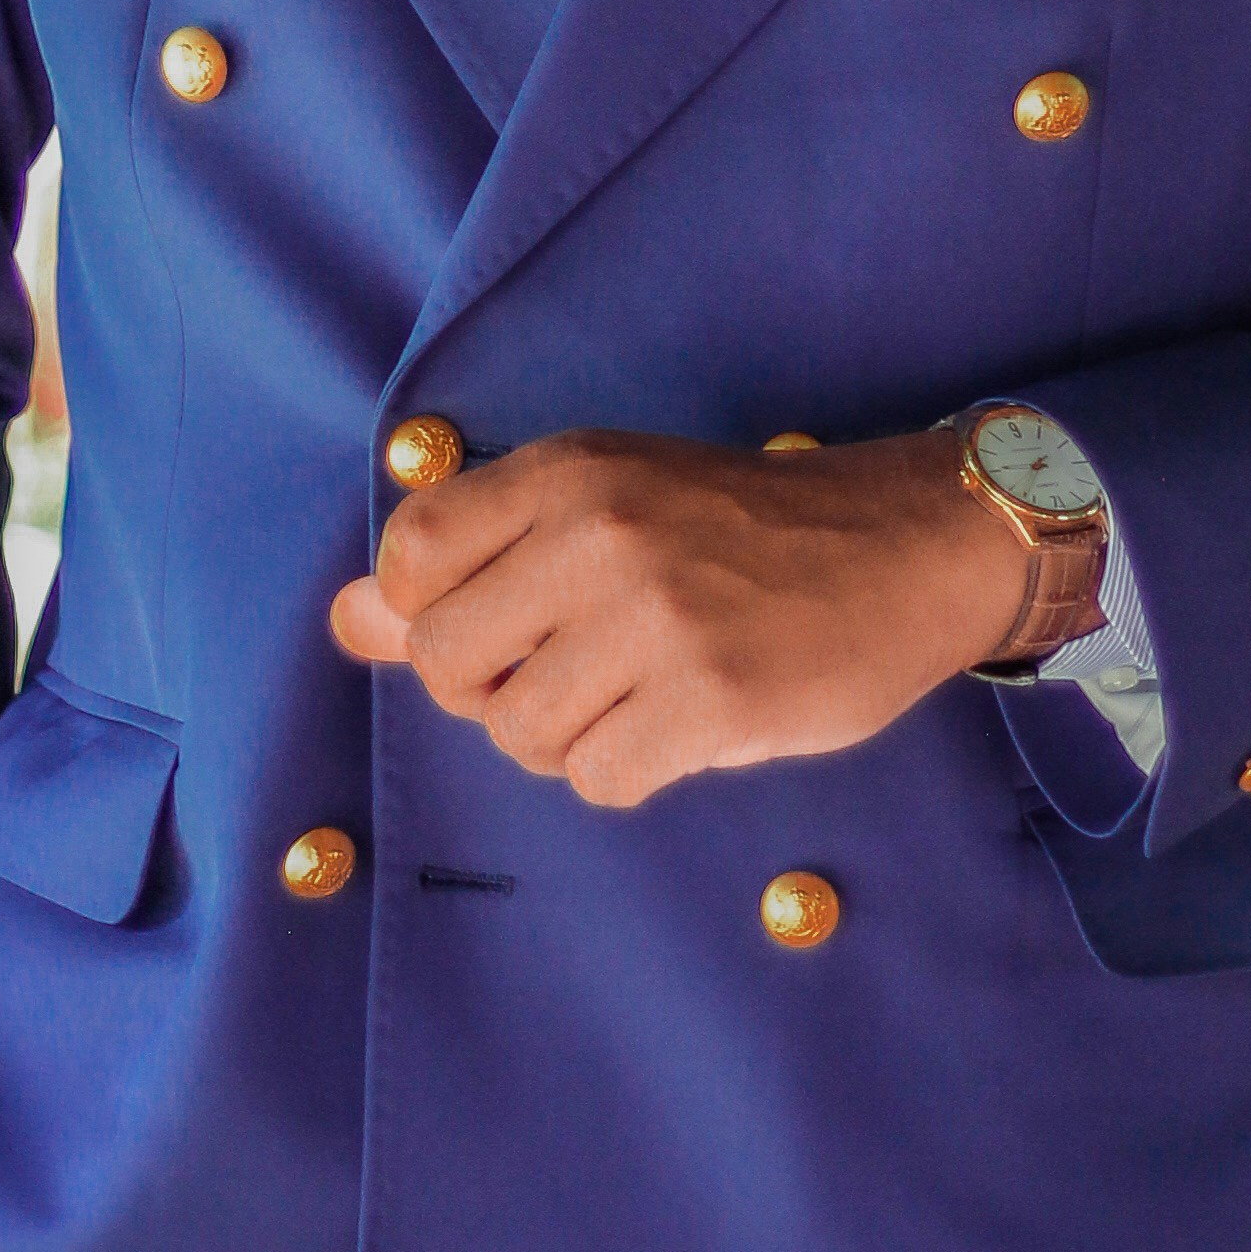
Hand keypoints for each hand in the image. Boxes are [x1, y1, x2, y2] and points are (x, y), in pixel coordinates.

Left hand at [326, 428, 1026, 811]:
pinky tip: (676, 726)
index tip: (503, 617)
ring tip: (631, 697)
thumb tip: (344, 623)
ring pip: (518, 734)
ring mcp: (658, 619)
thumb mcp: (602, 509)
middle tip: (569, 669)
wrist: (905, 545)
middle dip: (489, 690)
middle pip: (445, 663)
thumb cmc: (738, 531)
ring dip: (562, 739)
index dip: (432, 614)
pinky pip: (597, 780)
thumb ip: (469, 566)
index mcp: (568, 471)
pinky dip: (624, 770)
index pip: (409, 558)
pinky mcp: (712, 702)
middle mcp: (603, 534)